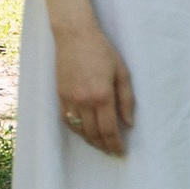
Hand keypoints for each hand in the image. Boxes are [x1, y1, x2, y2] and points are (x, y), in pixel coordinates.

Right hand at [55, 18, 134, 155]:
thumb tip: (129, 123)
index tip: (121, 152)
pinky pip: (67, 120)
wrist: (75, 36)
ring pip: (79, 130)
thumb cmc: (102, 51)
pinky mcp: (60, 96)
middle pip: (93, 133)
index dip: (115, 143)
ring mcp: (69, 99)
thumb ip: (127, 100)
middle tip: (112, 152)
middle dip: (104, 146)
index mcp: (102, 95)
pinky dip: (77, 130)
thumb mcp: (122, 72)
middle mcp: (84, 101)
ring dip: (90, 141)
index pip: (109, 129)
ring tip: (100, 145)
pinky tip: (84, 132)